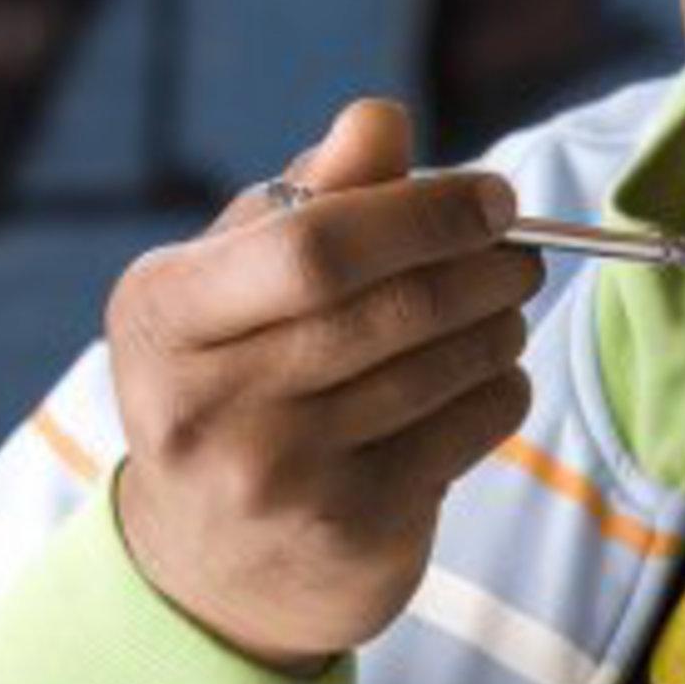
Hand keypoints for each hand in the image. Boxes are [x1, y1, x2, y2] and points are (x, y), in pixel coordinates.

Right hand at [107, 98, 542, 672]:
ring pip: (441, 368)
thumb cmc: (237, 380)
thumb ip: (313, 195)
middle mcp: (205, 402)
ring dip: (500, 324)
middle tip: (521, 252)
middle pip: (391, 308)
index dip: (424, 213)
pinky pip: (467, 430)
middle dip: (482, 267)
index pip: (315, 246)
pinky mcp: (349, 530)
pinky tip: (489, 376)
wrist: (213, 566)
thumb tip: (381, 117)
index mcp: (164, 312)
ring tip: (506, 307)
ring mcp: (277, 477)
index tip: (494, 196)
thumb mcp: (241, 279)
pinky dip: (501, 389)